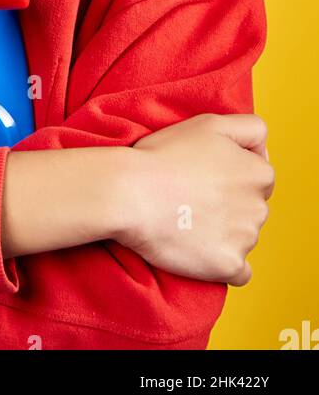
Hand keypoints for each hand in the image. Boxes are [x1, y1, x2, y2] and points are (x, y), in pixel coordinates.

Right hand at [115, 113, 274, 284]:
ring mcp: (245, 239)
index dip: (230, 173)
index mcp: (258, 173)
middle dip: (230, 204)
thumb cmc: (165, 156)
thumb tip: (264, 151)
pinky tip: (197, 248)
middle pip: (252, 208)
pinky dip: (222, 263)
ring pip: (243, 237)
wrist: (131, 193)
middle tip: (191, 196)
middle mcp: (259, 207)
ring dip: (223, 232)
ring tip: (186, 219)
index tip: (203, 174)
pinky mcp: (228, 266)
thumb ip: (250, 129)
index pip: (259, 177)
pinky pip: (238, 271)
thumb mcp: (210, 123)